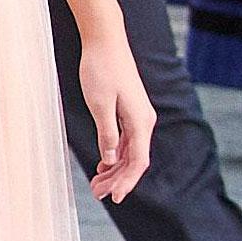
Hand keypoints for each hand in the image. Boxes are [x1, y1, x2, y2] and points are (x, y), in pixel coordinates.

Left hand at [80, 34, 156, 202]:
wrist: (105, 42)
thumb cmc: (100, 70)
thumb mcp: (99, 104)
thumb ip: (107, 133)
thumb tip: (111, 159)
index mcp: (141, 122)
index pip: (138, 161)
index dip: (127, 181)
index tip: (115, 198)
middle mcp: (144, 121)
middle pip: (135, 159)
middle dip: (118, 180)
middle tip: (98, 195)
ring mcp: (138, 116)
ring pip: (130, 151)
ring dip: (115, 169)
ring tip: (97, 184)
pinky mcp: (129, 111)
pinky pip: (126, 140)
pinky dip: (115, 154)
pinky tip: (103, 165)